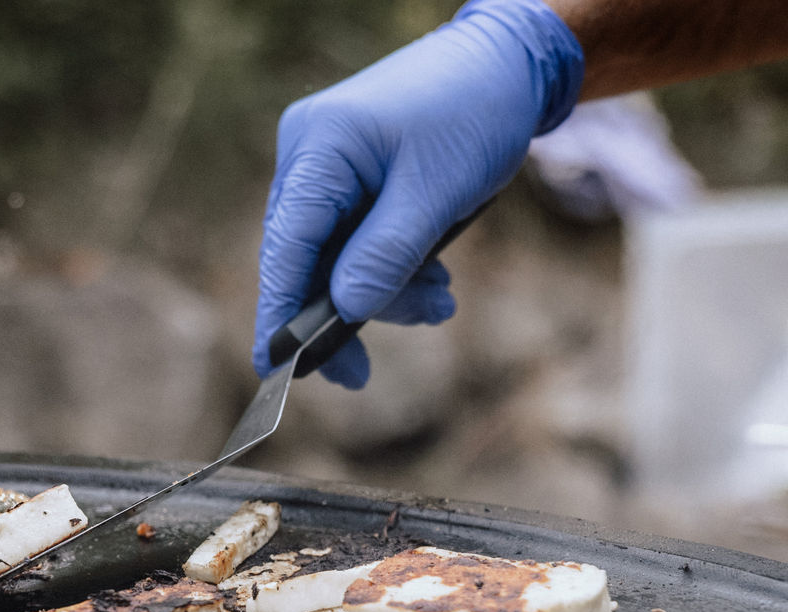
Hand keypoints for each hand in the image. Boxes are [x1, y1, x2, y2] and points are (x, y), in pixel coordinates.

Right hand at [253, 0, 583, 387]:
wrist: (508, 64)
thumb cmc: (475, 114)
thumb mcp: (436, 195)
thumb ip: (386, 257)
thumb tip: (344, 312)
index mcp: (320, 147)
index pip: (285, 247)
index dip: (279, 314)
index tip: (280, 371)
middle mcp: (310, 154)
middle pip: (307, 259)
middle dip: (352, 308)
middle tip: (387, 356)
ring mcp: (327, 164)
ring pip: (335, 256)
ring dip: (385, 289)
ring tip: (442, 300)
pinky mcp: (351, 175)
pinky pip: (355, 238)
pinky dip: (392, 265)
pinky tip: (432, 275)